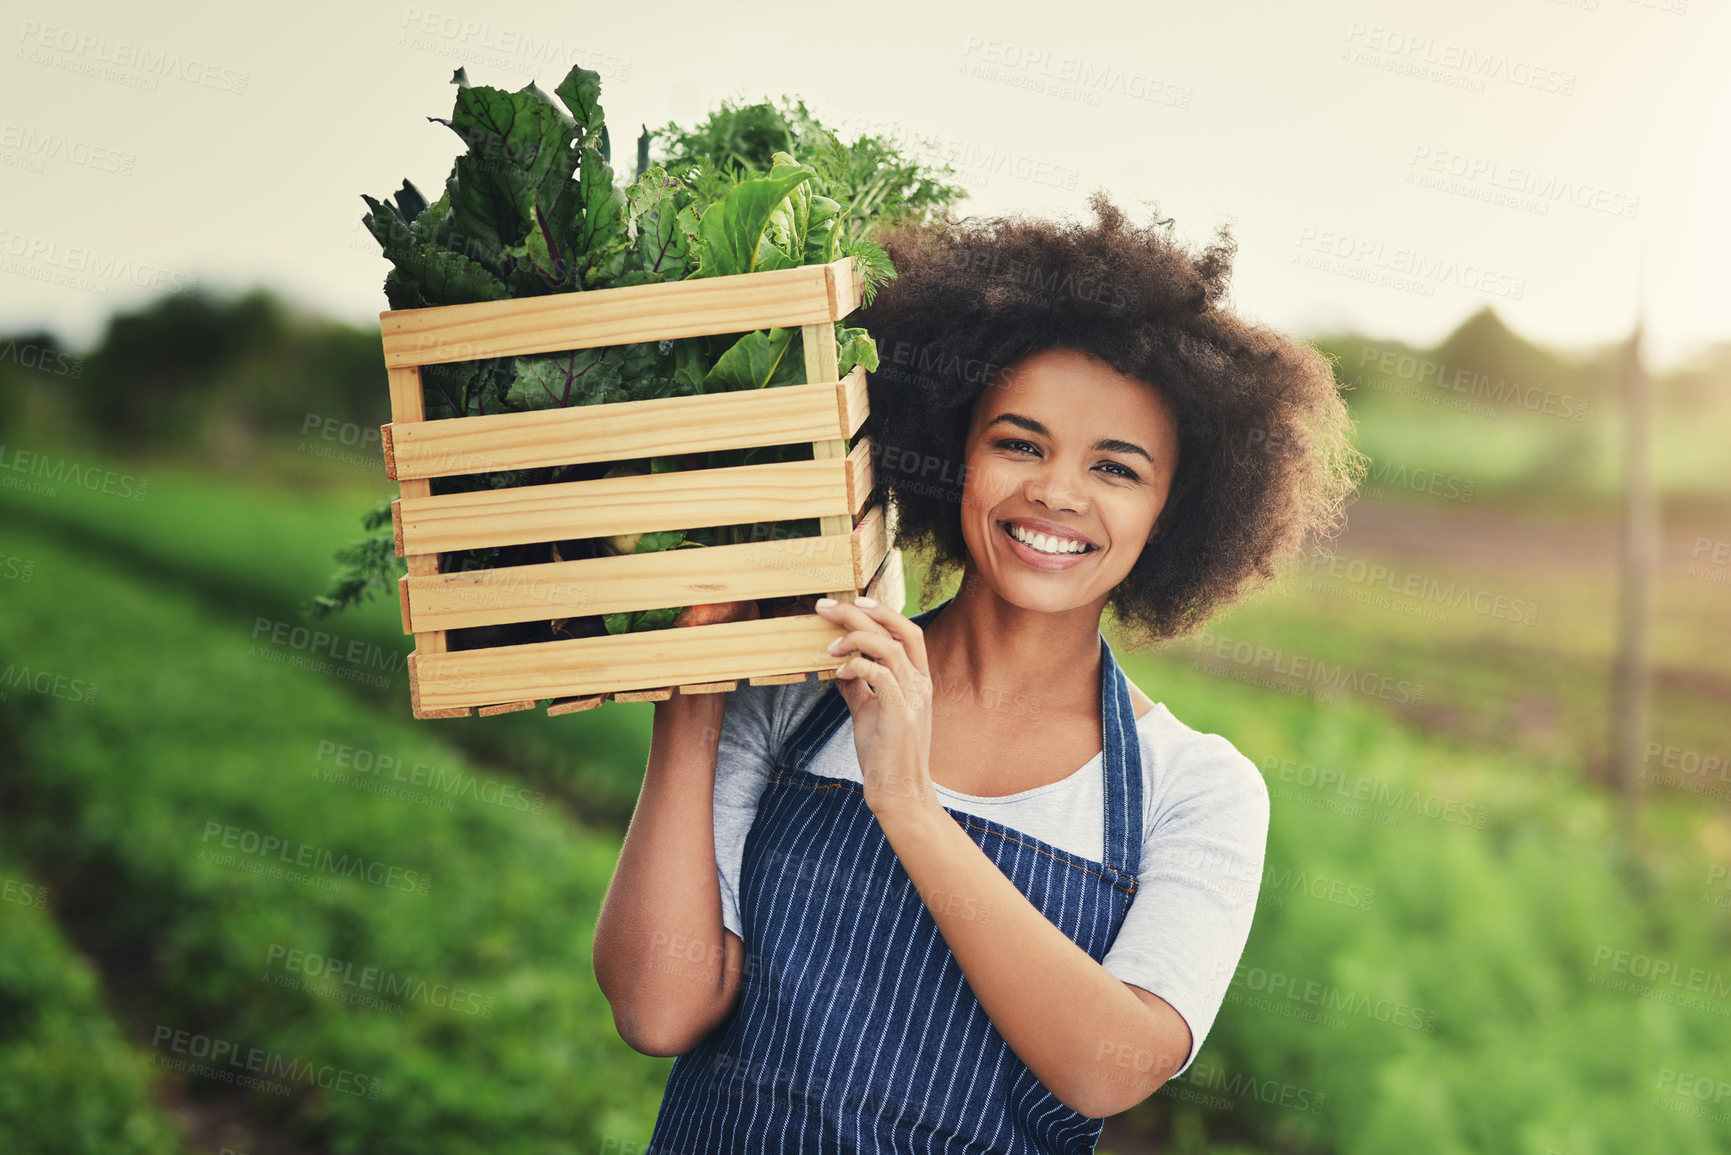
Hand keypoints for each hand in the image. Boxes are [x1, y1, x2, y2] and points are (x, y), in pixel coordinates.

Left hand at [814, 597, 936, 821]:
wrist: (900, 793)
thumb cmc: (885, 755)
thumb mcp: (868, 713)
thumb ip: (858, 688)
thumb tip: (840, 668)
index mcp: (917, 680)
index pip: (906, 631)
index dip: (881, 612)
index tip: (851, 602)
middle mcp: (920, 684)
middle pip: (898, 630)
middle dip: (861, 612)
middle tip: (826, 606)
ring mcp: (914, 698)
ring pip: (889, 648)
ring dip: (854, 639)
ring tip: (829, 647)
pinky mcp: (901, 714)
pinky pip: (881, 675)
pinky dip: (857, 666)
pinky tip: (838, 671)